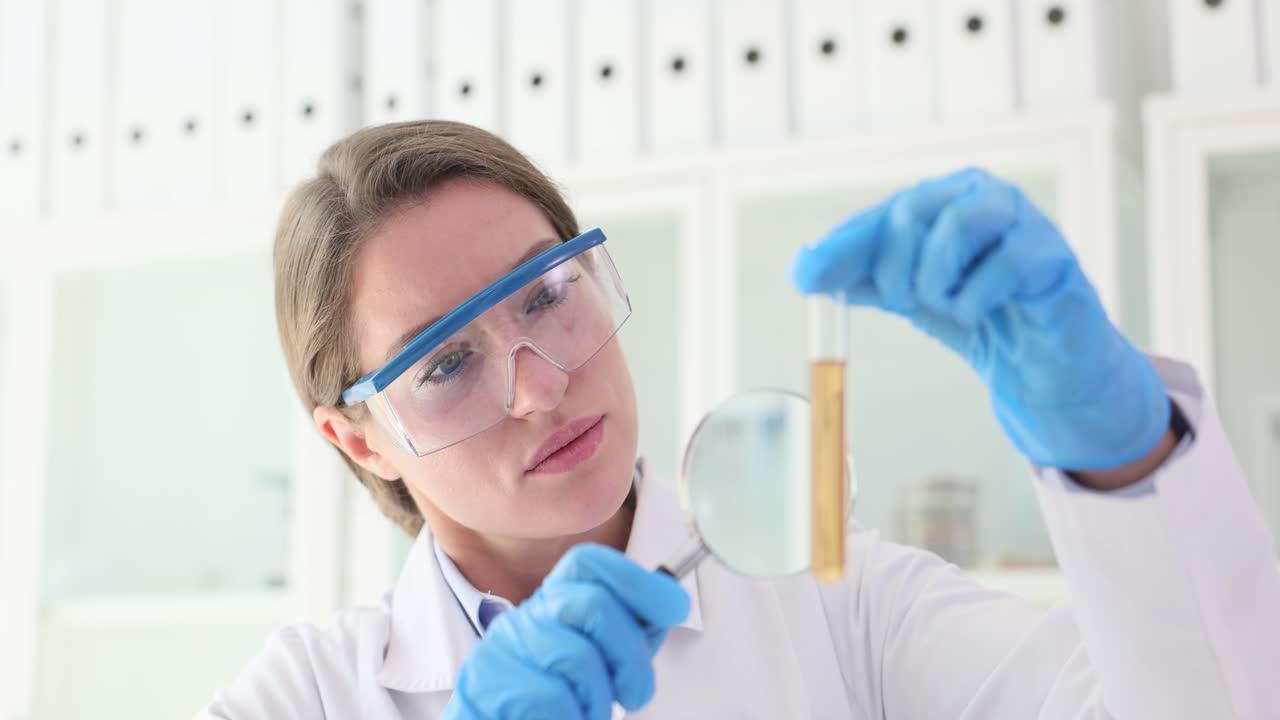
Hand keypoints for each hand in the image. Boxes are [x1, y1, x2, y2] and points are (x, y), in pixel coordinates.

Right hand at [442, 543, 689, 719]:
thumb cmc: (552, 704)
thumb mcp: (598, 662)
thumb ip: (630, 632)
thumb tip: (670, 599)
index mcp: (552, 605)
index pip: (588, 563)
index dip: (637, 580)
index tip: (673, 607)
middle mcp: (525, 617)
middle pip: (594, 605)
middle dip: (631, 657)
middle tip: (634, 693)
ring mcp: (503, 648)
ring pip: (578, 658)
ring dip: (598, 701)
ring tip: (588, 713)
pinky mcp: (485, 684)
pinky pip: (552, 697)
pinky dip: (572, 718)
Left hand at [791, 167, 1168, 470]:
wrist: (1040, 368)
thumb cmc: (981, 318)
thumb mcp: (912, 296)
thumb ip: (865, 278)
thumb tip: (806, 268)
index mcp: (944, 199)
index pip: (882, 215)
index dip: (842, 247)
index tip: (805, 279)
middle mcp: (982, 195)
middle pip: (913, 210)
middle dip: (894, 269)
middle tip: (905, 301)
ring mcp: (1022, 220)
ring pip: (959, 224)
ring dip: (936, 278)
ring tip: (946, 304)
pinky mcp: (1052, 255)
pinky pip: (1003, 263)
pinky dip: (975, 298)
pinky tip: (978, 313)